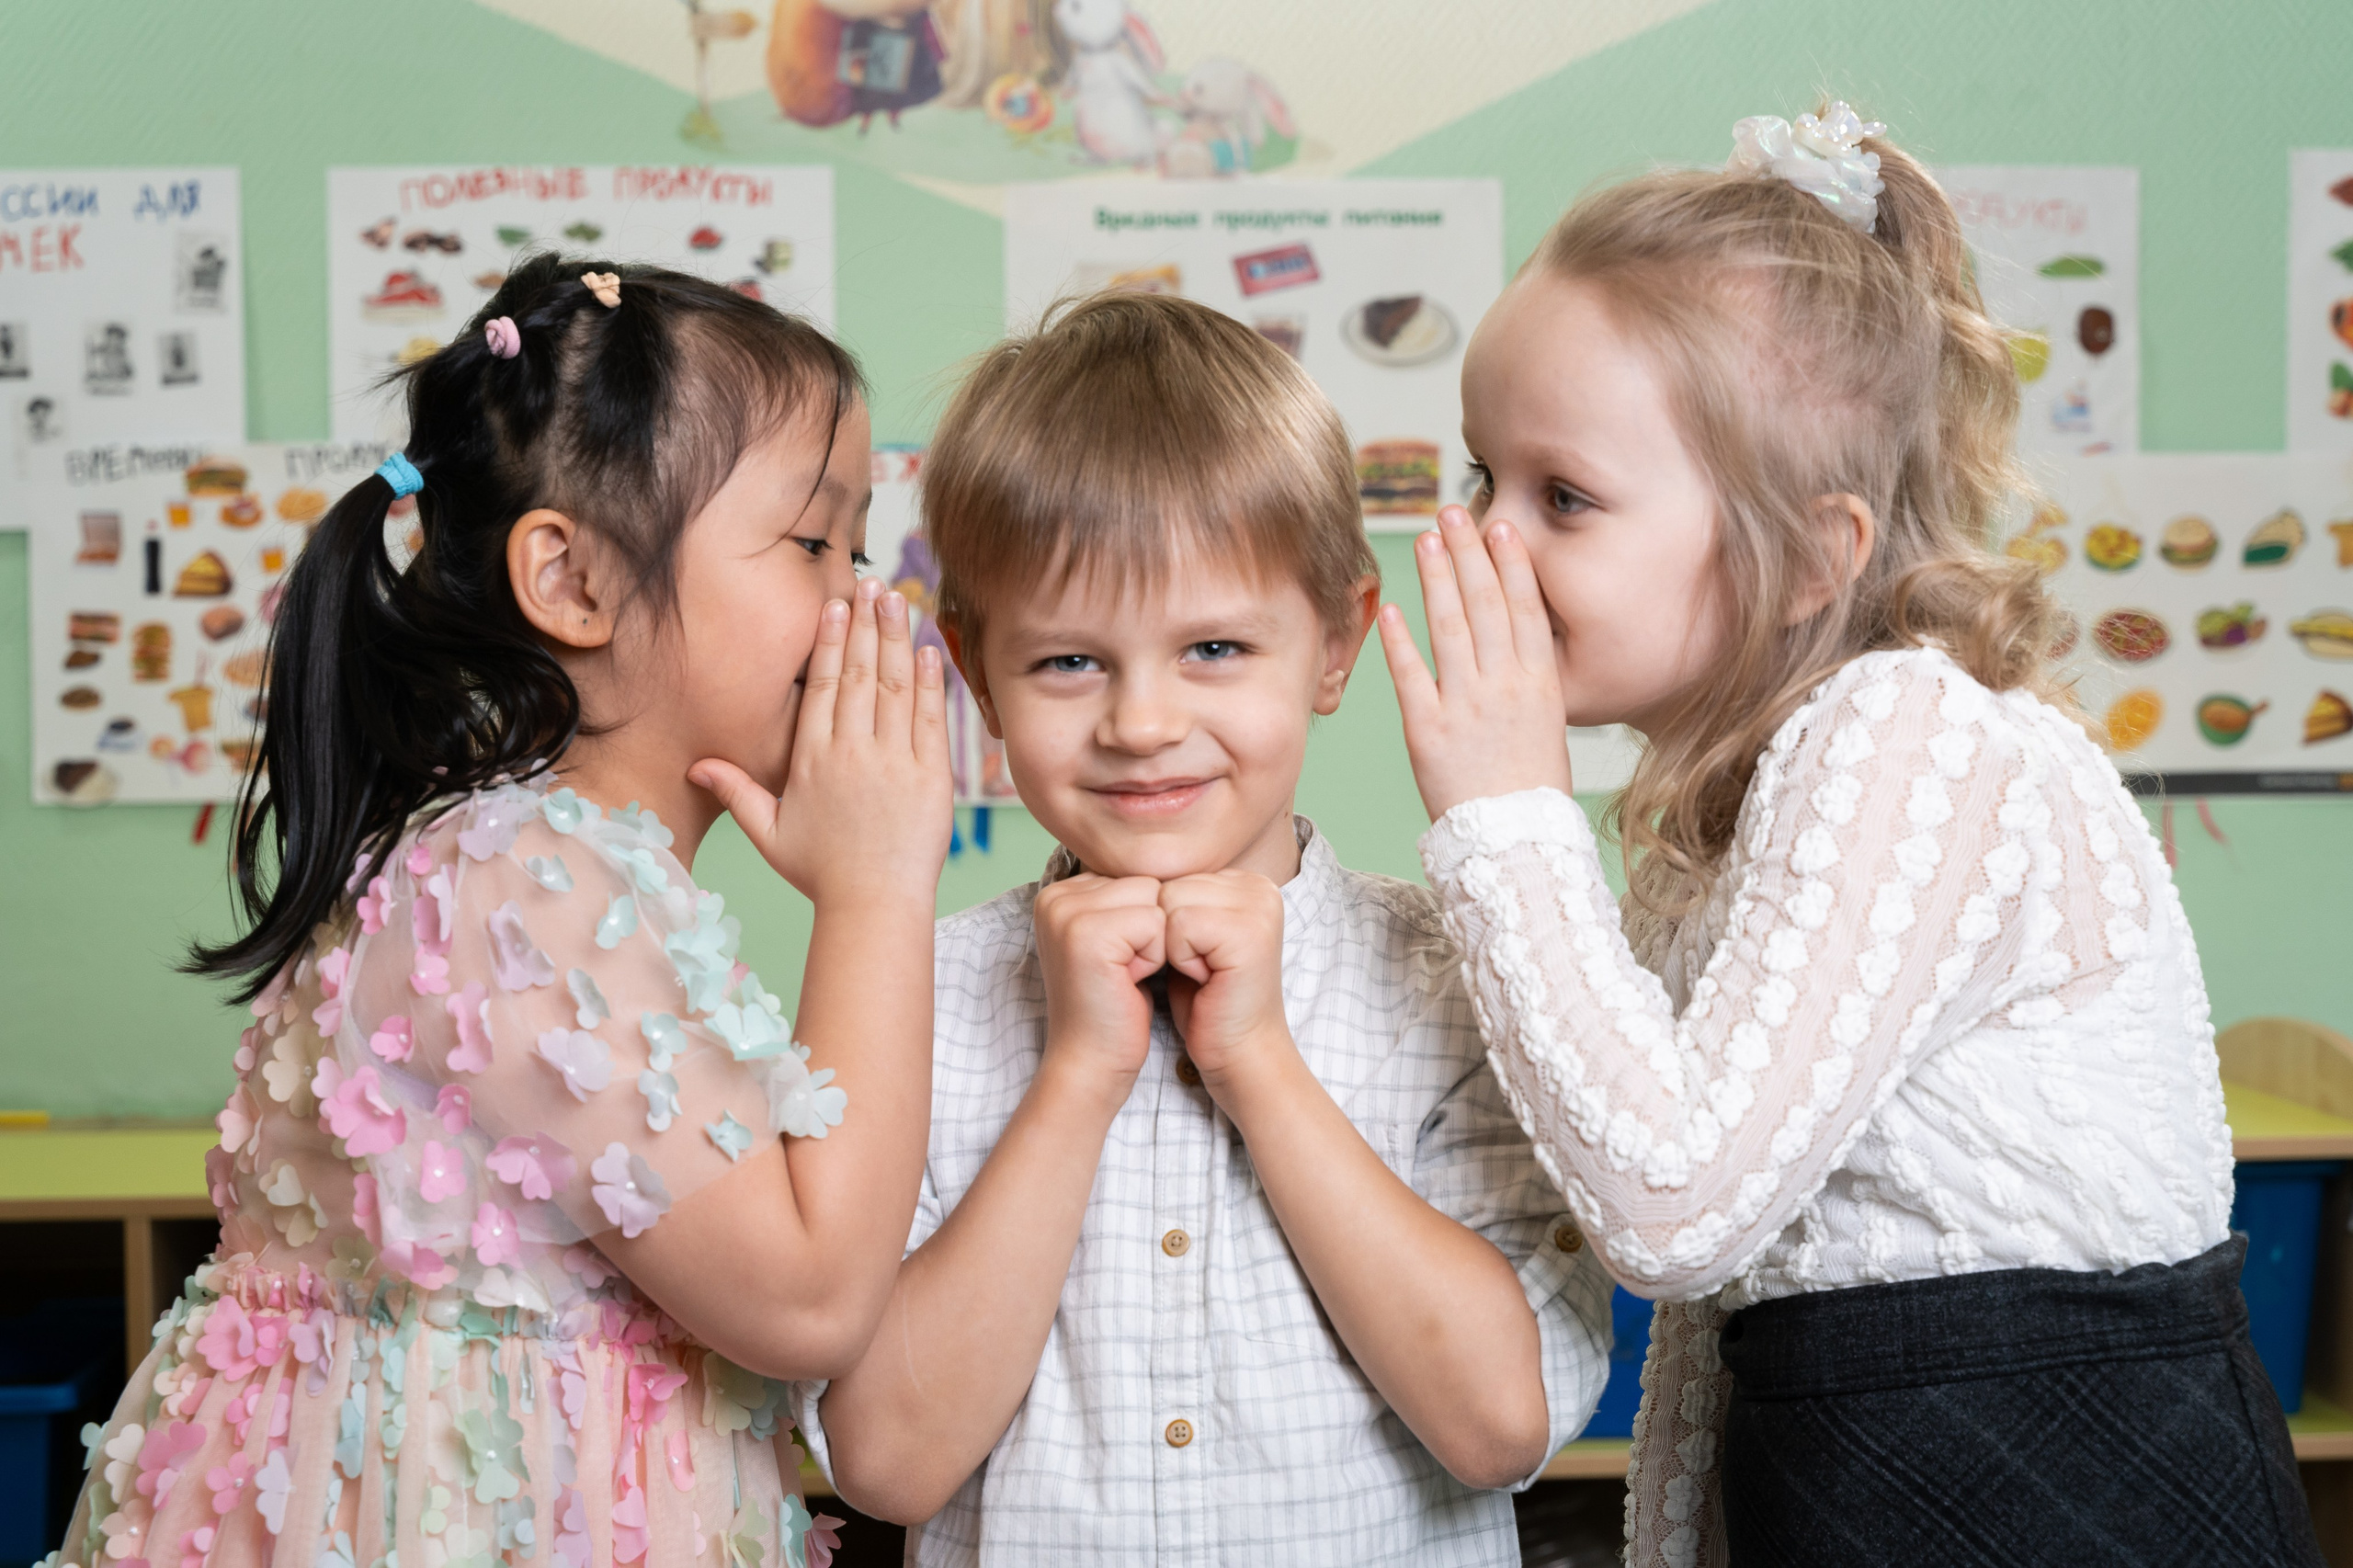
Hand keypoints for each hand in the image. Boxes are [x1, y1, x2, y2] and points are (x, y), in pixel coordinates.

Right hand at [693, 579, 952, 905]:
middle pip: (861, 674)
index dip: (832, 641)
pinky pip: (930, 720)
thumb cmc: (821, 873)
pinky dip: (929, 683)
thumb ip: (736, 792)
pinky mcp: (931, 777)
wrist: (874, 905)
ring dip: (896, 639)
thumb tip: (696, 765)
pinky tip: (926, 650)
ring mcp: (895, 761)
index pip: (825, 685)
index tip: (836, 605)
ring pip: (896, 687)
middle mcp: (854, 751)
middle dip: (866, 624)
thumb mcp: (769, 832)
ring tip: (898, 600)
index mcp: (813, 759)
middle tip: (871, 583)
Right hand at [1034, 873, 1164, 1099]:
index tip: (1121, 959)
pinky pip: (1154, 922)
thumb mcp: (1118, 941)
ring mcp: (1066, 913)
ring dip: (1155, 941)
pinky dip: (1154, 956)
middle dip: (1152, 928)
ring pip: (1154, 898)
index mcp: (1060, 893)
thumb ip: (1126, 899)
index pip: (1135, 875)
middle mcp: (1056, 896)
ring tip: (1126, 973)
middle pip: (1146, 881)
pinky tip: (1128, 981)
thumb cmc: (1114, 1005)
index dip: (1145, 921)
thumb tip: (1173, 861)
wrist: (1092, 1061)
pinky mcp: (1086, 934)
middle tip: (1124, 970)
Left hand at [1159, 871, 1292, 1095]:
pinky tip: (1205, 978)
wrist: (1237, 1052)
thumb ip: (1169, 898)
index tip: (1193, 956)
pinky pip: (1179, 924)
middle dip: (1165, 933)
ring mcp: (1259, 905)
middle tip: (1198, 968)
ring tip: (1201, 972)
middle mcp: (1258, 886)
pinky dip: (1179, 957)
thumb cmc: (1204, 1001)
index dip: (1162, 924)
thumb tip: (1116, 867)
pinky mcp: (1249, 931)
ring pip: (1168, 900)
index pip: (1168, 875)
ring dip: (1170, 946)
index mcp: (1244, 881)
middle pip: (1166, 885)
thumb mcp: (1183, 938)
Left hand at [1377, 506, 1573, 820]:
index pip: (1524, 609)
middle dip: (1469, 553)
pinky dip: (1400, 641)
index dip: (1510, 564)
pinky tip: (1390, 608)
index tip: (1498, 527)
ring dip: (1437, 578)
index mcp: (1540, 684)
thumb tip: (1510, 642)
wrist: (1517, 847)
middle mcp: (1505, 687)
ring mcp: (1467, 707)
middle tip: (1452, 511)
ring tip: (1425, 539)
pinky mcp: (1429, 732)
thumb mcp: (1546, 726)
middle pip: (1485, 605)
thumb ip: (1526, 682)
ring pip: (1450, 628)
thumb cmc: (1530, 791)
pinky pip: (1411, 677)